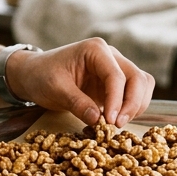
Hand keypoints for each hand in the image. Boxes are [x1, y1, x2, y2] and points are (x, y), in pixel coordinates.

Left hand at [6, 38, 154, 127]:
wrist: (34, 74)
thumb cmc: (42, 76)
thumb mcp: (55, 89)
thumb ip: (77, 103)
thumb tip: (99, 121)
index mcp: (95, 50)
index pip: (116, 75)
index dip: (117, 100)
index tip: (110, 122)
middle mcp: (110, 56)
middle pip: (137, 78)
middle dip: (132, 103)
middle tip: (117, 125)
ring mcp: (115, 68)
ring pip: (142, 84)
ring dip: (136, 105)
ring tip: (116, 124)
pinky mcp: (115, 83)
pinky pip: (135, 93)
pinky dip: (132, 107)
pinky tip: (116, 120)